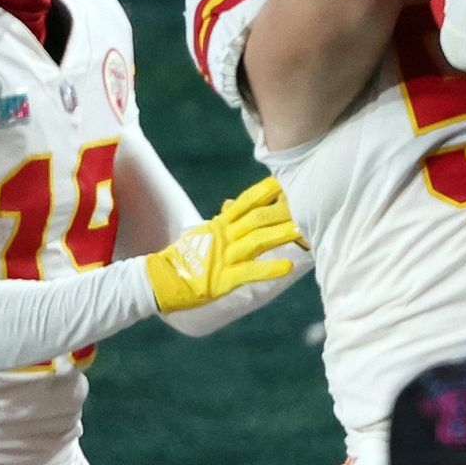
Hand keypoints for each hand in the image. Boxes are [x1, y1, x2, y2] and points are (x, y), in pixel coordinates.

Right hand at [146, 177, 302, 313]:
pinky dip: (269, 269)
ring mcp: (223, 258)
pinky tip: (287, 266)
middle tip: (303, 204)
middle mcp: (223, 238)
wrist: (162, 280)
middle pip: (255, 219)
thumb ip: (221, 220)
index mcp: (218, 226)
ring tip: (301, 232)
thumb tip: (230, 204)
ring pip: (256, 242)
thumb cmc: (185, 258)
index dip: (263, 192)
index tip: (283, 183)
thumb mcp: (203, 234)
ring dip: (279, 235)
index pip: (244, 203)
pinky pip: (250, 272)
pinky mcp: (223, 279)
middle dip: (279, 212)